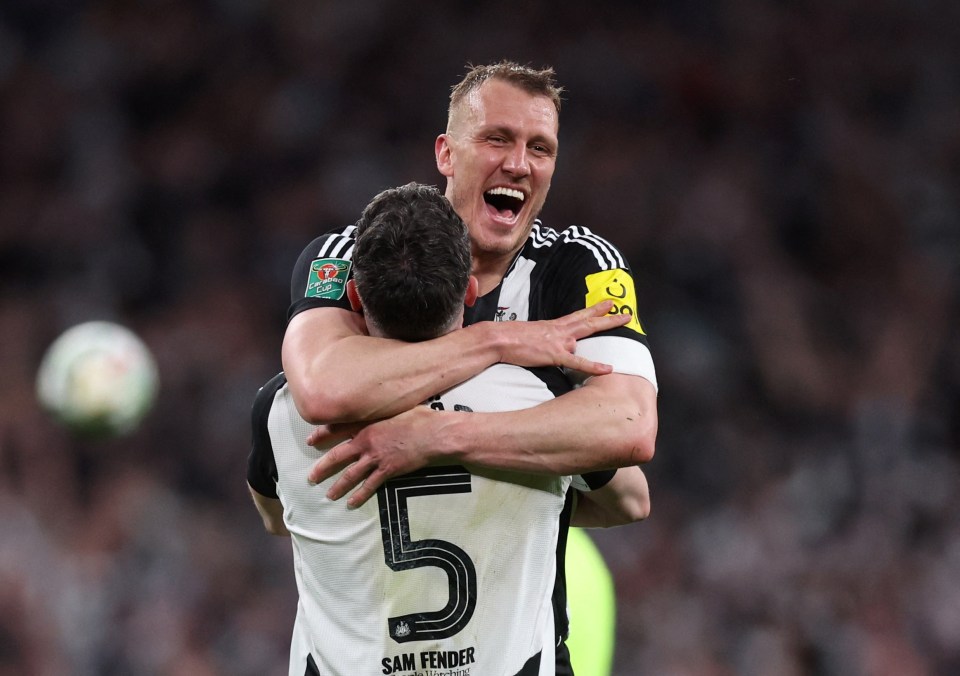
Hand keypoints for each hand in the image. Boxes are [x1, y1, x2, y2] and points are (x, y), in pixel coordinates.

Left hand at [307, 407, 444, 507]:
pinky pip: (369, 485)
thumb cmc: (420, 417)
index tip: (311, 440)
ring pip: (350, 475)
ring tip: (329, 495)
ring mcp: (376, 457)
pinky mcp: (387, 470)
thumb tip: (377, 408)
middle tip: (311, 477)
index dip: (322, 435)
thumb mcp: (396, 408)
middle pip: (337, 456)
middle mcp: (366, 441)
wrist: (434, 434)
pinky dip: (359, 496)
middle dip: (322, 468)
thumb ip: (381, 411)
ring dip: (338, 486)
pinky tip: (351, 503)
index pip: (338, 429)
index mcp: (367, 423)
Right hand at [495, 300, 629, 373]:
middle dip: (608, 317)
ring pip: (586, 336)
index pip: (579, 315)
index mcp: (554, 325)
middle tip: (626, 313)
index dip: (594, 309)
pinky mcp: (555, 355)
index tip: (607, 303)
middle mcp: (560, 330)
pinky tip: (608, 369)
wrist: (499, 339)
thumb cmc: (510, 338)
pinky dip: (594, 366)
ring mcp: (559, 341)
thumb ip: (545, 337)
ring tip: (620, 335)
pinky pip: (579, 362)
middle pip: (589, 321)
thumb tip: (549, 344)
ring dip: (603, 332)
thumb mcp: (532, 333)